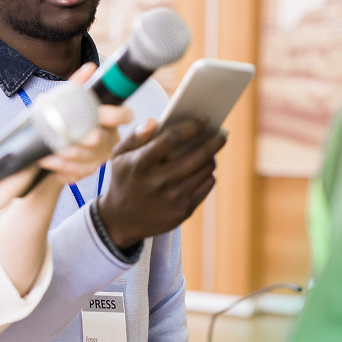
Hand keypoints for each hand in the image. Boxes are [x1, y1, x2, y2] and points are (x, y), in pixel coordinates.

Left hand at [37, 63, 132, 183]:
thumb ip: (78, 86)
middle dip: (81, 143)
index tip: (101, 114)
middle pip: (101, 142)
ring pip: (87, 161)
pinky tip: (49, 163)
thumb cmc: (61, 119)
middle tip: (64, 143)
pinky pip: (76, 173)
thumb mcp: (65, 100)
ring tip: (48, 154)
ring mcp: (98, 158)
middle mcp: (108, 139)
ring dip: (66, 159)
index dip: (116, 115)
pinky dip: (60, 169)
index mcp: (109, 119)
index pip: (123, 115)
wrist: (47, 147)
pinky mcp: (85, 172)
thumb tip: (90, 69)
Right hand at [97, 117, 226, 248]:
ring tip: (211, 150)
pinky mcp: (183, 211)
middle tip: (222, 133)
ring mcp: (173, 198)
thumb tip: (154, 121)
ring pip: (206, 169)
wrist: (121, 221)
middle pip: (198, 155)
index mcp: (140, 164)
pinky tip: (203, 169)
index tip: (204, 120)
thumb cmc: (125, 180)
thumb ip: (135, 136)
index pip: (172, 138)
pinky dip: (208, 174)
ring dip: (211, 157)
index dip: (192, 126)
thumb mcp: (119, 157)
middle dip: (214, 141)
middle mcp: (158, 182)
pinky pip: (207, 184)